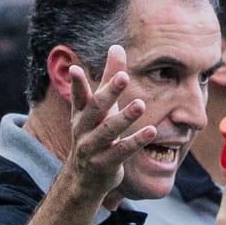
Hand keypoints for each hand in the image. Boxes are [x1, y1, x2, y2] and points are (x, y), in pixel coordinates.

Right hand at [62, 51, 157, 199]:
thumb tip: (116, 46)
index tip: (74, 69)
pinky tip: (151, 131)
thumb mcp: (101, 107)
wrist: (84, 178)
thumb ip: (109, 77)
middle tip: (124, 76)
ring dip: (124, 117)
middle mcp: (83, 129)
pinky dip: (136, 141)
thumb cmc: (95, 134)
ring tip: (141, 104)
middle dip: (109, 93)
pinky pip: (122, 151)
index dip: (77, 84)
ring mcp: (92, 148)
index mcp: (81, 114)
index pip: (79, 96)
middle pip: (96, 109)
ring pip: (108, 131)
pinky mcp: (104, 164)